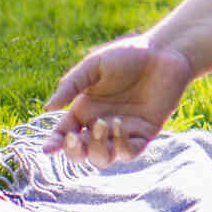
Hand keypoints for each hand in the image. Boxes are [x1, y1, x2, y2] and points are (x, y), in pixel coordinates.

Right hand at [41, 38, 194, 166]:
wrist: (164, 52)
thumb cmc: (128, 54)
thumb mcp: (94, 65)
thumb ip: (71, 86)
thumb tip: (48, 109)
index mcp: (84, 109)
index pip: (63, 134)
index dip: (53, 144)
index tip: (48, 149)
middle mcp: (100, 124)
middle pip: (81, 153)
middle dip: (74, 152)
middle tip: (76, 137)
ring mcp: (122, 131)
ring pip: (103, 158)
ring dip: (98, 149)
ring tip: (103, 124)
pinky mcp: (144, 133)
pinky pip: (129, 153)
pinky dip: (121, 147)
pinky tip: (120, 126)